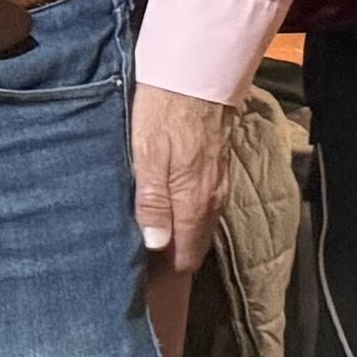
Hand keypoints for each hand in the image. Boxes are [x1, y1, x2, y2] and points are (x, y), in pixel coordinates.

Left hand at [130, 82, 235, 271]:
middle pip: (194, 244)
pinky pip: (203, 205)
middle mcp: (212, 199)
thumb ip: (152, 202)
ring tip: (148, 247)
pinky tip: (166, 214)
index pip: (186, 255)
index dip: (165, 272)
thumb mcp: (146, 157)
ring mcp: (217, 184)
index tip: (139, 282)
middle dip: (171, 260)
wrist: (196, 75)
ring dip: (179, 238)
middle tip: (139, 269)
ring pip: (199, 225)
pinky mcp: (216, 169)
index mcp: (194, 203)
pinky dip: (185, 217)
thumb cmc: (163, 114)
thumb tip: (155, 245)